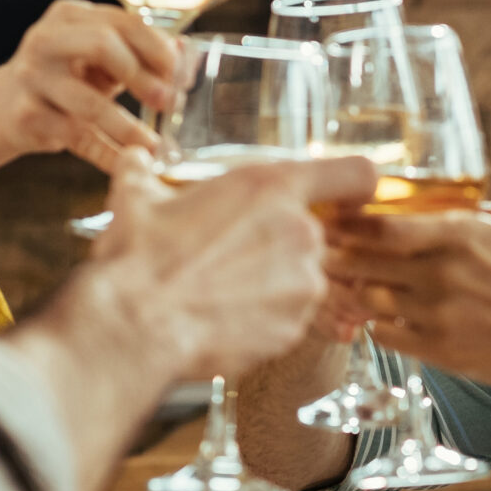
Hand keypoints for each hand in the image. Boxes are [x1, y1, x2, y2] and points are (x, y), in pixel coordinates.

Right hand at [0, 0, 177, 171]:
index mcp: (69, 15)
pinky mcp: (26, 116)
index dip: (158, 48)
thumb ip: (139, 53)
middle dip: (142, 76)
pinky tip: (128, 162)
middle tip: (167, 102)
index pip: (122, 21)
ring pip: (89, 102)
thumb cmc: (64, 78)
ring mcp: (32, 78)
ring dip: (128, 127)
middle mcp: (46, 40)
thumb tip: (187, 54)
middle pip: (102, 45)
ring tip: (153, 145)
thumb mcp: (99, 58)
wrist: (1, 108)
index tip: (180, 74)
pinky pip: (76, 138)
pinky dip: (107, 153)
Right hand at [88, 151, 375, 382]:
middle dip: (279, 245)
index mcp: (271, 188)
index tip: (346, 199)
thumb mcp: (137, 198)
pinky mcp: (294, 331)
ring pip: (300, 280)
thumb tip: (135, 159)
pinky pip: (289, 320)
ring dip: (272, 284)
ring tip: (222, 291)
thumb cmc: (140, 259)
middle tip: (233, 256)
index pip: (354, 174)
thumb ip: (143, 171)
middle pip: (315, 234)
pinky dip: (265, 320)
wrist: (135, 324)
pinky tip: (224, 318)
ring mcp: (302, 286)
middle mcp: (300, 234)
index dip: (354, 187)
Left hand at [328, 204, 490, 389]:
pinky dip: (377, 324)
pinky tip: (383, 317)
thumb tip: (459, 202)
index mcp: (463, 235)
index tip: (336, 219)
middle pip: (365, 261)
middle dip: (340, 256)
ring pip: (369, 299)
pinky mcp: (440, 351)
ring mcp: (438, 315)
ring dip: (356, 291)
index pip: (383, 225)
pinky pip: (385, 335)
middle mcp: (443, 274)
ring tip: (350, 285)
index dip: (351, 222)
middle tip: (322, 252)